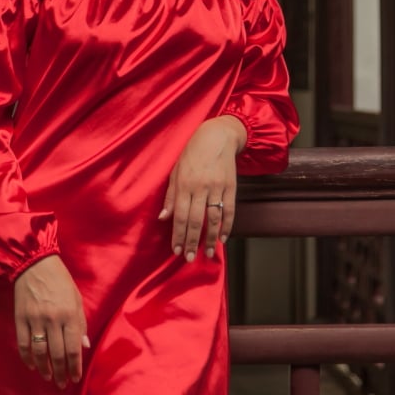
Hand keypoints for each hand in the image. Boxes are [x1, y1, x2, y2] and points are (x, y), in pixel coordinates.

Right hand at [14, 255, 89, 387]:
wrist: (35, 264)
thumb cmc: (60, 281)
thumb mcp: (76, 299)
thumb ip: (81, 323)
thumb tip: (84, 346)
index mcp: (69, 315)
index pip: (73, 348)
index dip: (74, 367)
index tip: (75, 378)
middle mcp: (53, 320)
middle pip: (57, 354)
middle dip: (61, 373)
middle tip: (62, 384)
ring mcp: (35, 320)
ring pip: (39, 352)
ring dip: (44, 368)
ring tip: (49, 377)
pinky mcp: (20, 318)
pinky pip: (24, 344)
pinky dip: (27, 358)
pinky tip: (32, 365)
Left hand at [159, 117, 245, 261]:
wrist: (217, 136)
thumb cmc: (192, 154)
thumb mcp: (176, 171)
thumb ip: (170, 196)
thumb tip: (163, 218)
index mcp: (184, 184)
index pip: (179, 216)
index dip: (178, 235)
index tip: (176, 250)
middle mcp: (200, 187)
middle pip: (195, 220)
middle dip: (192, 241)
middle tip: (189, 258)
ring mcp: (217, 187)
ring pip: (214, 218)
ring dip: (211, 238)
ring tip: (208, 253)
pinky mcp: (231, 186)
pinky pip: (230, 210)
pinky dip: (228, 226)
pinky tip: (223, 238)